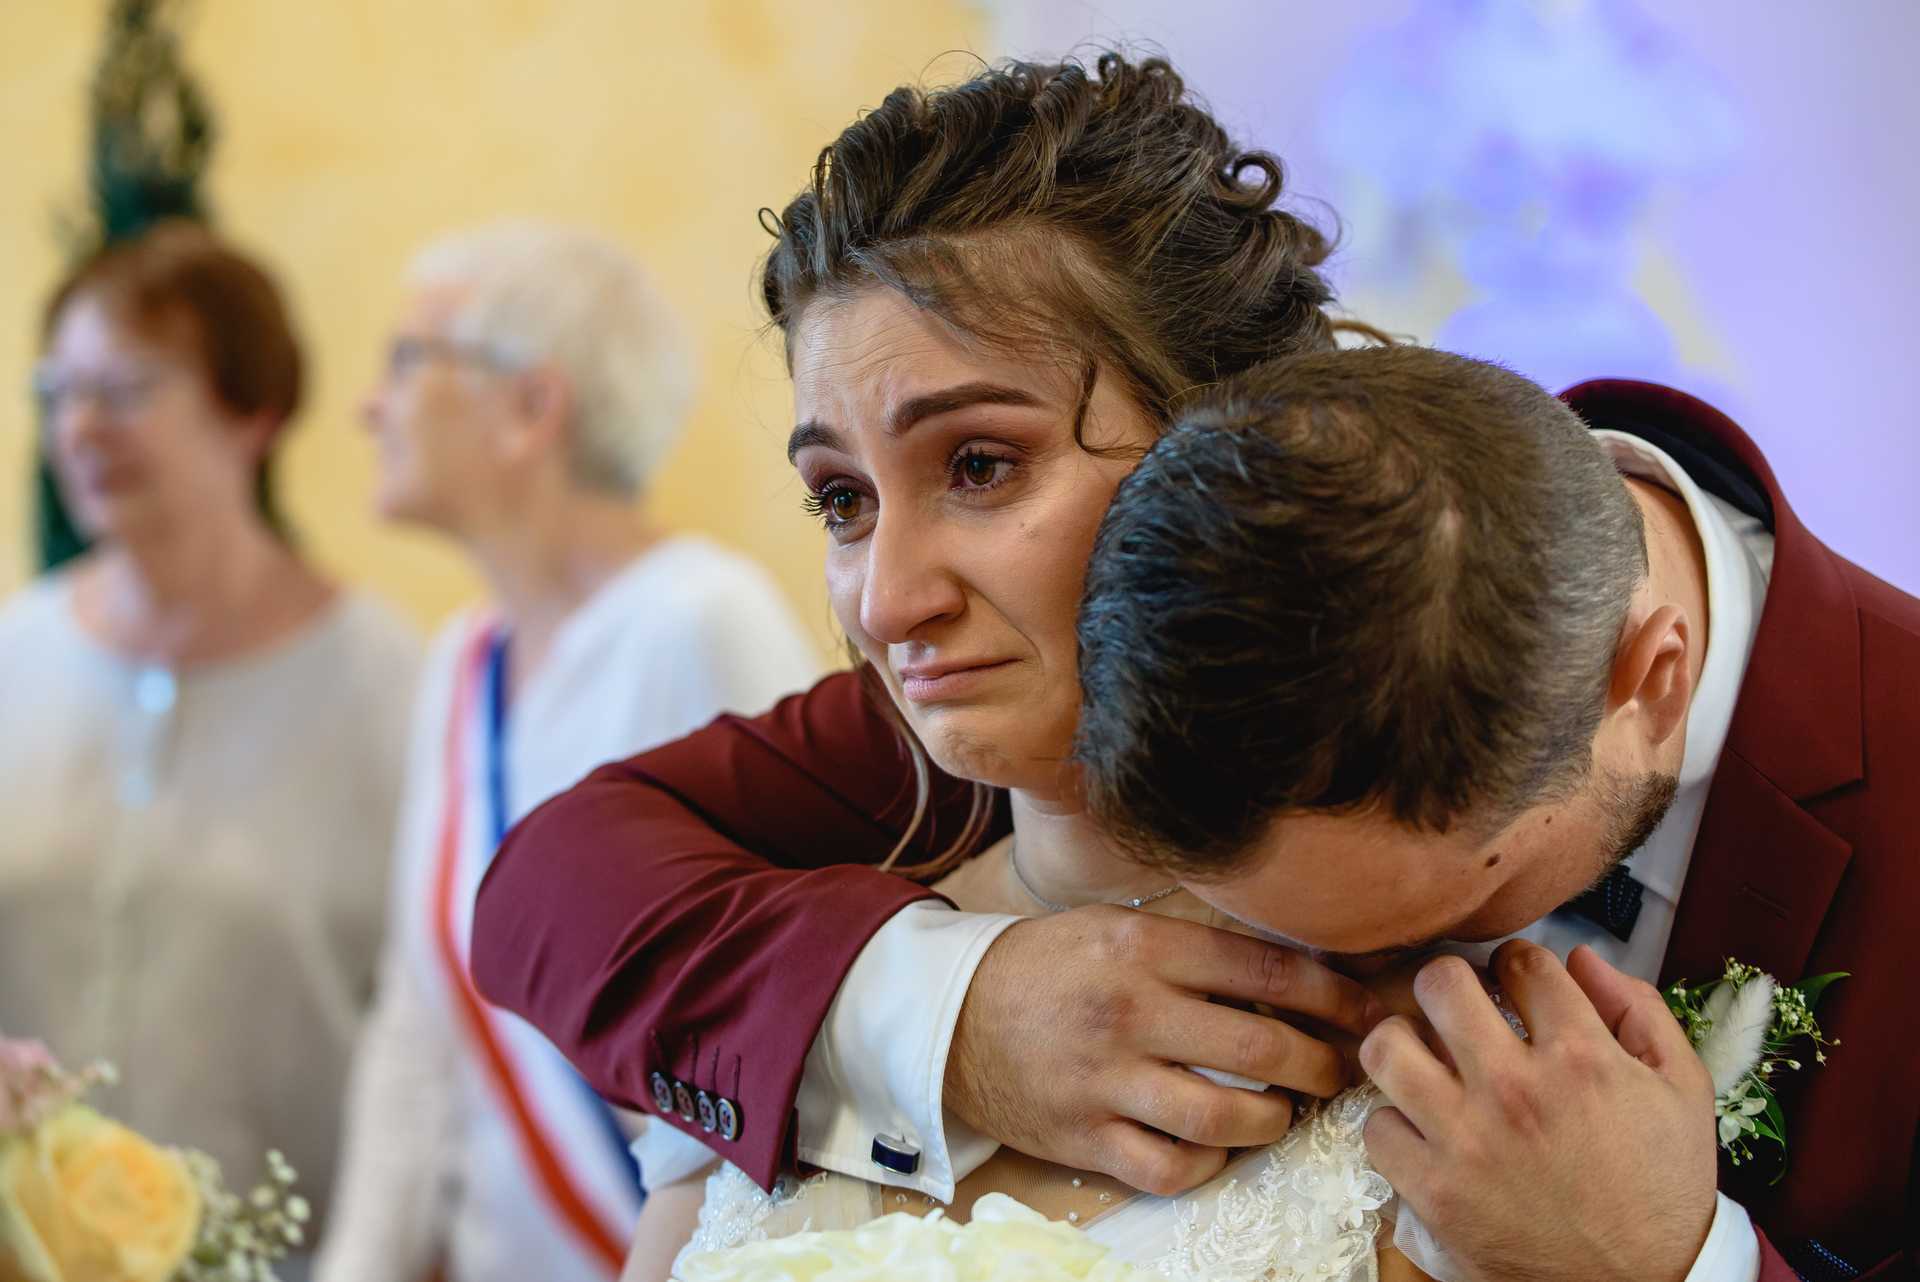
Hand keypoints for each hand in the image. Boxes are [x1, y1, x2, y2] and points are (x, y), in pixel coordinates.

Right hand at [946, 906, 1382, 1195]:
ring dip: (1273, 1119)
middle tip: (1339, 1070)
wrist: (949, 1017)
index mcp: (1141, 947)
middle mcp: (1129, 1011)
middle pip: (1260, 1047)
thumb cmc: (1046, 967)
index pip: (1265, 968)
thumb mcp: (1113, 929)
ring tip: (1282, 1111)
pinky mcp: (1084, 1137)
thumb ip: (1192, 949)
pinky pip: (1171, 1167)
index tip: (1368, 1012)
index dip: (1333, 995)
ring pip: (1224, 1115)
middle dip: (1321, 1063)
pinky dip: (1209, 1162)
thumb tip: (1291, 975)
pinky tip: (1217, 1144)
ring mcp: (1106, 1080)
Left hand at [1361, 941, 1718, 1281]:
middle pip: (1439, 983)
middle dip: (1447, 982)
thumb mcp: (1685, 1089)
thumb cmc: (1664, 1188)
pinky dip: (1393, 1123)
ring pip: (1386, 1046)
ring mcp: (1469, 1139)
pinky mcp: (1436, 1191)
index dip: (1517, 964)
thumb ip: (1639, 1009)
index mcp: (1582, 1057)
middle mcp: (1517, 1089)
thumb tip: (1582, 958)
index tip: (1514, 983)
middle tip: (1456, 1006)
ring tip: (1423, 1057)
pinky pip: (1376, 1127)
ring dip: (1402, 1043)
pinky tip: (1421, 1127)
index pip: (1522, 961)